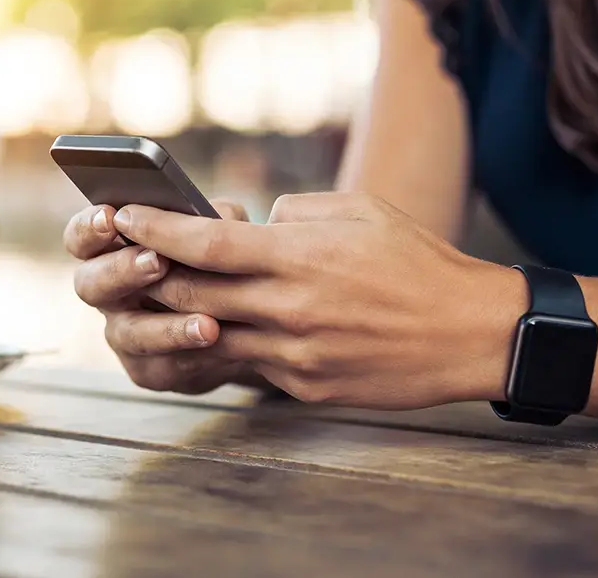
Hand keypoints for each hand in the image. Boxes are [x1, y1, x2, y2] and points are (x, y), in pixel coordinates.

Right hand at [65, 200, 270, 394]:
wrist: (246, 322)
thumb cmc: (219, 263)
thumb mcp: (220, 229)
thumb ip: (210, 218)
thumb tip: (212, 216)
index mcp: (110, 251)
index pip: (80, 237)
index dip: (89, 228)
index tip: (110, 216)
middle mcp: (107, 294)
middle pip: (89, 284)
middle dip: (120, 271)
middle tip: (156, 261)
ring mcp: (124, 334)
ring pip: (127, 333)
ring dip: (164, 326)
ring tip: (204, 320)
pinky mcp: (148, 370)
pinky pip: (161, 365)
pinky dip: (189, 349)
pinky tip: (215, 335)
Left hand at [114, 191, 524, 408]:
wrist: (473, 333)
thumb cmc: (417, 261)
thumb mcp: (358, 210)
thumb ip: (295, 213)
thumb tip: (254, 223)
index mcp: (299, 257)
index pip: (205, 244)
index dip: (157, 230)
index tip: (125, 216)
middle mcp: (290, 308)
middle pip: (193, 294)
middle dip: (151, 275)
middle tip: (123, 256)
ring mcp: (296, 354)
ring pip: (212, 335)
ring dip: (179, 316)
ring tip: (156, 294)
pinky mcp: (307, 386)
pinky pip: (251, 362)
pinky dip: (229, 341)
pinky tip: (218, 326)